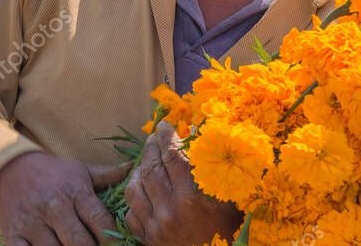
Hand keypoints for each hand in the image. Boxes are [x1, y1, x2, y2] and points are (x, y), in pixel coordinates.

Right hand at [0, 151, 128, 245]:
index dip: (112, 239)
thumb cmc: (52, 173)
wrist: (9, 168)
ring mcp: (32, 222)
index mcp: (75, 191)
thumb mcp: (80, 171)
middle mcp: (54, 207)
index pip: (100, 220)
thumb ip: (107, 175)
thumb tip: (133, 169)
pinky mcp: (13, 234)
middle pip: (79, 242)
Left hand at [124, 122, 242, 245]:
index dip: (167, 137)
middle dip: (151, 148)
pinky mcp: (147, 239)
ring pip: (134, 188)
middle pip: (151, 168)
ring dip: (138, 170)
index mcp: (192, 198)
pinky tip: (142, 189)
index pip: (173, 156)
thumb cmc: (229, 231)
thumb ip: (217, 171)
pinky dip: (134, 197)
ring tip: (146, 161)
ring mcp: (155, 226)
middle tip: (154, 138)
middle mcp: (170, 211)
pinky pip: (131, 212)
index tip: (165, 126)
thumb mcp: (229, 199)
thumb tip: (206, 138)